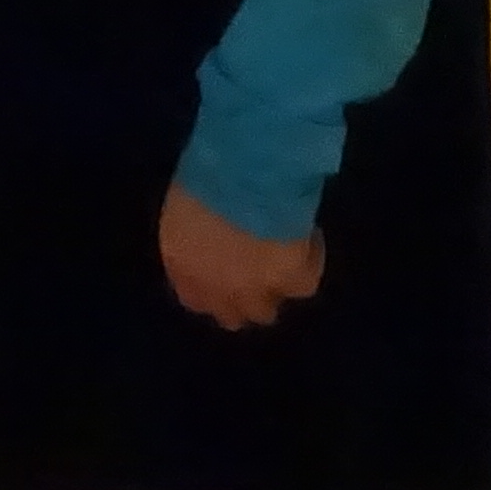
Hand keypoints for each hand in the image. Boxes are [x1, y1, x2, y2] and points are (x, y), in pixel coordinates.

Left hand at [158, 184, 322, 329]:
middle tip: (252, 274)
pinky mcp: (291, 282)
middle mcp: (215, 287)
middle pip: (231, 315)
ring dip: (271, 292)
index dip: (209, 289)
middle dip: (239, 300)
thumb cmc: (204, 174)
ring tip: (281, 262)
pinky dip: (308, 265)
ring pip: (265, 312)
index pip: (193, 297)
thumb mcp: (186, 200)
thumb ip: (194, 227)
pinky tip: (309, 242)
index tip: (220, 272)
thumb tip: (210, 228)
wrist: (245, 176)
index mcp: (181, 264)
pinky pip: (303, 285)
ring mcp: (255, 290)